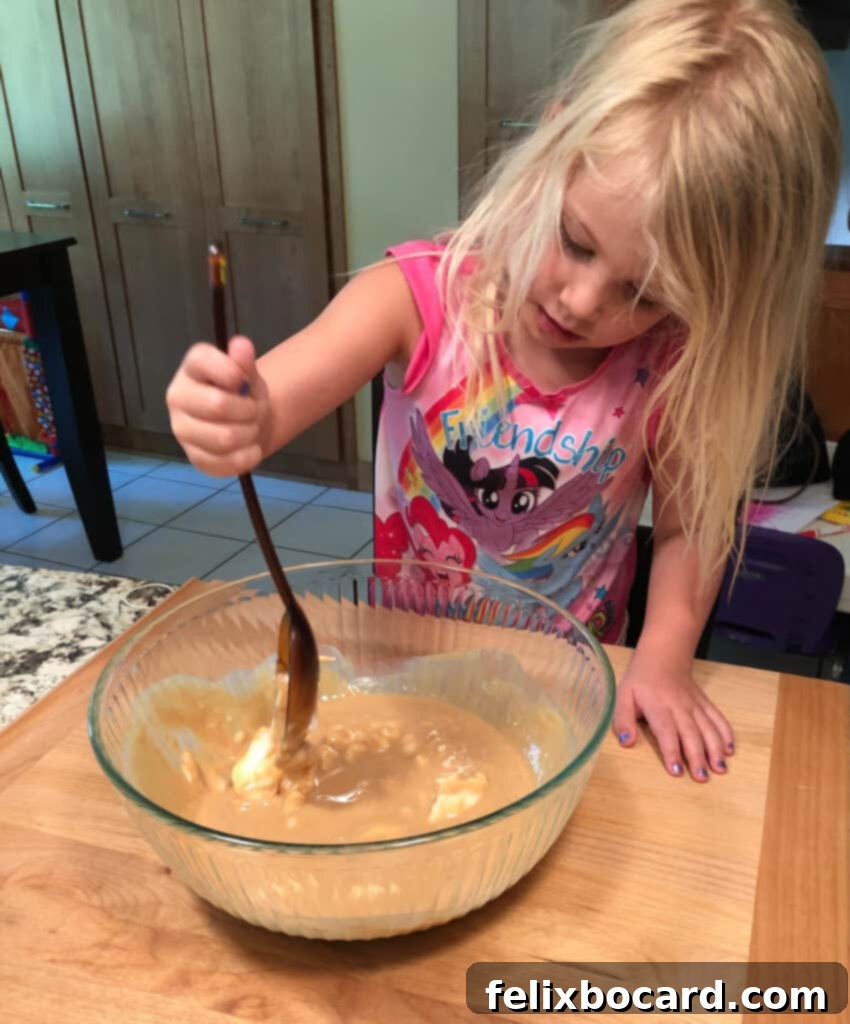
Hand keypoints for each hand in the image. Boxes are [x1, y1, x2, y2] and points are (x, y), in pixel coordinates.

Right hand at [166, 335, 270, 476]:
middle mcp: (178, 397)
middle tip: (253, 411)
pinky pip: (226, 462)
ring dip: (250, 434)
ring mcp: (182, 430)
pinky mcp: (194, 457)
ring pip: (224, 438)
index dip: (232, 372)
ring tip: (251, 428)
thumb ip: (245, 362)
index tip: (244, 382)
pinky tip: (250, 449)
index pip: (202, 360)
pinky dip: (248, 457)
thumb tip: (241, 345)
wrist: (248, 424)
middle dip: (248, 411)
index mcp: (191, 368)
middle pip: (217, 405)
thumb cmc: (244, 393)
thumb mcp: (250, 374)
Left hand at [612, 648, 733, 781]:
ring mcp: (695, 704)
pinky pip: (718, 718)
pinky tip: (729, 750)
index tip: (677, 772)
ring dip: (715, 748)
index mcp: (657, 706)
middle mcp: (679, 706)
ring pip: (708, 727)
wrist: (663, 657)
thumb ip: (623, 718)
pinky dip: (725, 733)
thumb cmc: (640, 681)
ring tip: (720, 768)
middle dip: (697, 756)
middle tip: (702, 778)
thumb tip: (626, 742)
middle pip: (690, 733)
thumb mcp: (623, 695)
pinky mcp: (705, 703)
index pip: (666, 731)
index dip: (672, 751)